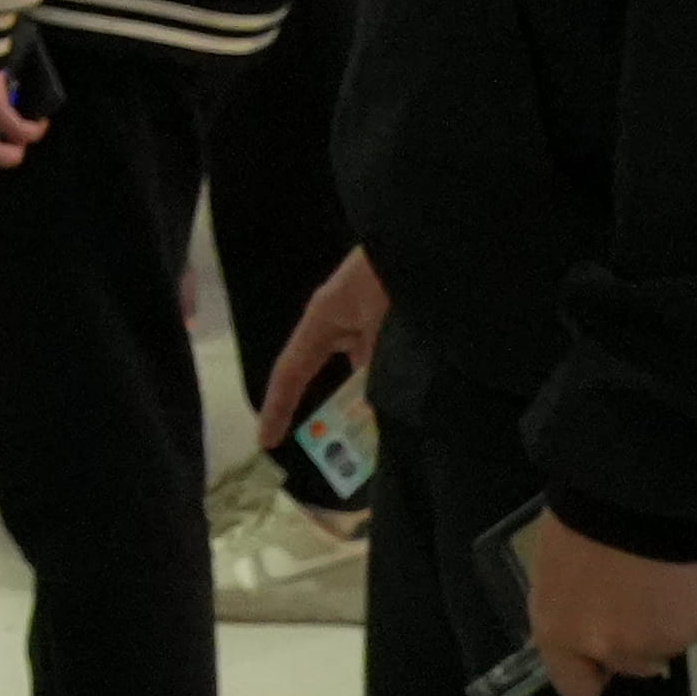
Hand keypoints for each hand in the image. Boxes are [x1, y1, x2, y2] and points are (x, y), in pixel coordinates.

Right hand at [254, 248, 389, 451]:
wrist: (430, 242)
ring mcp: (367, 320)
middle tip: (338, 453)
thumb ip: (375, 365)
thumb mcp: (382, 324)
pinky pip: (383, 359)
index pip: (291, 371)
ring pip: (360, 369)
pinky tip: (409, 402)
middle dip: (332, 412)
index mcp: (323, 319)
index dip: (277, 407)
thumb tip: (370, 409)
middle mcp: (340, 322)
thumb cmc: (394, 275)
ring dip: (369, 397)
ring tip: (381, 435)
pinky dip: (390, 382)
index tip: (266, 443)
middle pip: (325, 373)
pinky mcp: (393, 319)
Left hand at [521, 511, 696, 695]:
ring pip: (666, 643)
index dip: (590, 671)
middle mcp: (608, 648)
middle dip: (633, 640)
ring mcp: (657, 642)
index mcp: (561, 633)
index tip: (599, 654)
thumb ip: (570, 608)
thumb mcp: (556, 566)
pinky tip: (684, 569)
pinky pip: (696, 623)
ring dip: (664, 620)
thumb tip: (586, 625)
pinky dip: (693, 603)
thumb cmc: (583, 518)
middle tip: (636, 596)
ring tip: (659, 573)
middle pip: (628, 665)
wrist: (637, 496)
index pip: (576, 687)